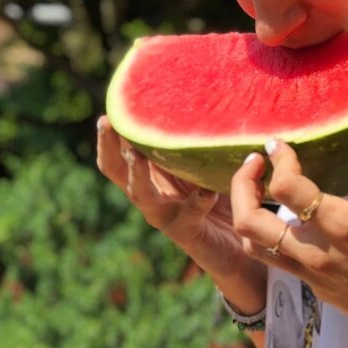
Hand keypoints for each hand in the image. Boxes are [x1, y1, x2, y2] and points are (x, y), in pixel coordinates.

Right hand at [96, 116, 265, 298]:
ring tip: (136, 154)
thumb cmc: (224, 197)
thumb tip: (204, 102)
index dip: (110, 135)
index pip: (119, 152)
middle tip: (106, 122)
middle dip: (109, 146)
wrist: (240, 245)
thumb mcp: (207, 164)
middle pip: (116, 170)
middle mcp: (151, 195)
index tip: (108, 112)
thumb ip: (198, 142)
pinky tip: (207, 193)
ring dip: (136, 173)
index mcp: (152, 175)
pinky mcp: (187, 233)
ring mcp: (165, 216)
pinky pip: (187, 216)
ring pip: (140, 194)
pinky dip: (197, 202)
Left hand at [230, 110, 347, 347]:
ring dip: (245, 214)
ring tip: (257, 189)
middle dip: (242, 187)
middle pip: (251, 222)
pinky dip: (266, 236)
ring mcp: (314, 276)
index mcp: (347, 229)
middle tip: (254, 163)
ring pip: (254, 246)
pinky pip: (276, 261)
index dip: (278, 162)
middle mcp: (320, 254)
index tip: (279, 144)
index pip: (290, 190)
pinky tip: (283, 219)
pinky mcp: (316, 290)